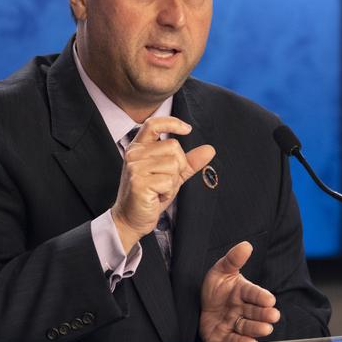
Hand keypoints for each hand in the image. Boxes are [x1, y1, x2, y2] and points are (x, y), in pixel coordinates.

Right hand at [112, 116, 214, 251]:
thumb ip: (189, 161)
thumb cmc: (151, 195)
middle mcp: (134, 153)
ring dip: (173, 182)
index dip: (172, 123)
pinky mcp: (139, 182)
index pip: (154, 124)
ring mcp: (135, 167)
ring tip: (159, 190)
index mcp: (139, 148)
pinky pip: (169, 181)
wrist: (131, 218)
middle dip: (178, 167)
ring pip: (173, 164)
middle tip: (164, 182)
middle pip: (174, 147)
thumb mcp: (172, 175)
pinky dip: (168, 191)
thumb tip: (210, 149)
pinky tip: (156, 196)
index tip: (187, 129)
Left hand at [200, 241, 279, 341]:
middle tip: (273, 316)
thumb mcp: (221, 270)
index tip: (270, 299)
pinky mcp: (224, 338)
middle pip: (254, 312)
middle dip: (264, 314)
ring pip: (247, 327)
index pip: (253, 293)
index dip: (261, 296)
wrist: (197, 305)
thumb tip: (246, 245)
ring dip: (257, 329)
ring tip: (265, 329)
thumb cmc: (215, 288)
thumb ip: (233, 259)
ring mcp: (234, 324)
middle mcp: (241, 309)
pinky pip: (233, 341)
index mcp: (243, 292)